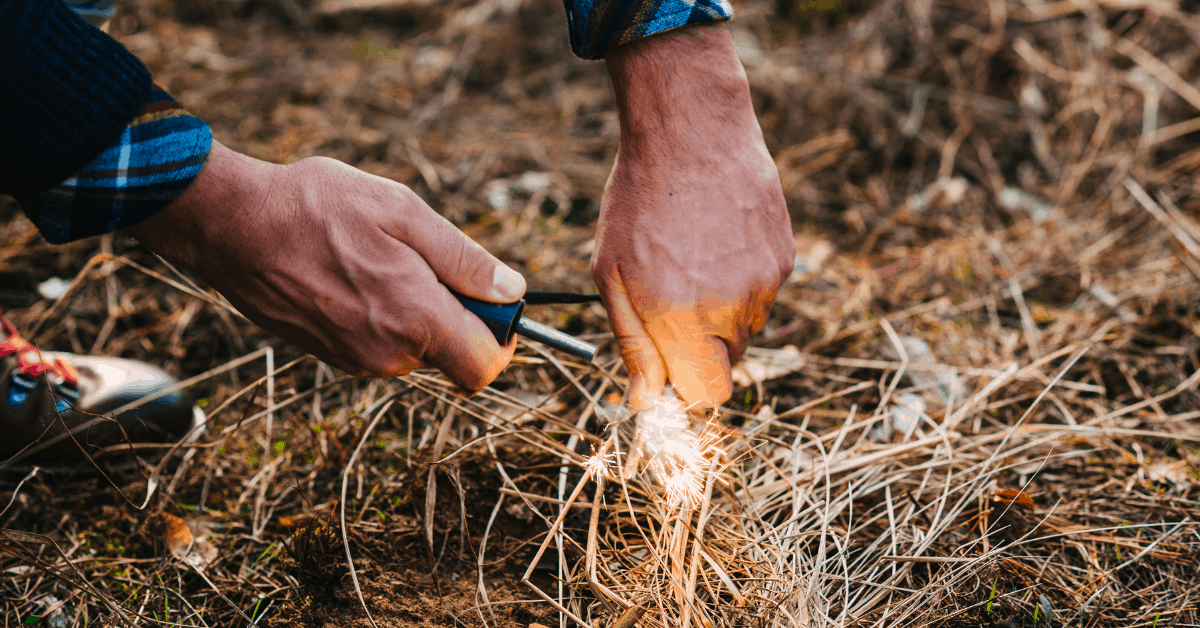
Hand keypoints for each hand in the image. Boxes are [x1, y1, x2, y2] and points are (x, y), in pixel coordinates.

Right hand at [127, 142, 525, 389]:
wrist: (232, 226)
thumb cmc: (316, 208)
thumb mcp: (403, 212)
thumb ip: (465, 259)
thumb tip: (511, 291)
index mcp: (417, 321)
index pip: (485, 367)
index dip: (503, 339)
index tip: (496, 305)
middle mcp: (389, 355)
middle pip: (453, 355)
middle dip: (457, 315)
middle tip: (427, 259)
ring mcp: (357, 359)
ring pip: (416, 347)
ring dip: (417, 310)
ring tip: (379, 257)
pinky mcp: (332, 354)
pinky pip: (381, 343)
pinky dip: (384, 313)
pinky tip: (354, 271)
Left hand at [594, 23, 793, 409]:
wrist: (691, 131)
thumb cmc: (638, 202)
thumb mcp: (611, 276)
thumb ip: (633, 344)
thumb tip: (644, 400)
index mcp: (684, 321)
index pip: (707, 396)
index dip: (687, 386)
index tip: (668, 362)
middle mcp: (734, 310)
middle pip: (726, 363)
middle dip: (699, 345)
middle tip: (670, 294)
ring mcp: (766, 283)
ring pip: (746, 326)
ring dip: (721, 310)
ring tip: (692, 256)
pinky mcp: (784, 257)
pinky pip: (762, 291)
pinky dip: (740, 278)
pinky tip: (716, 238)